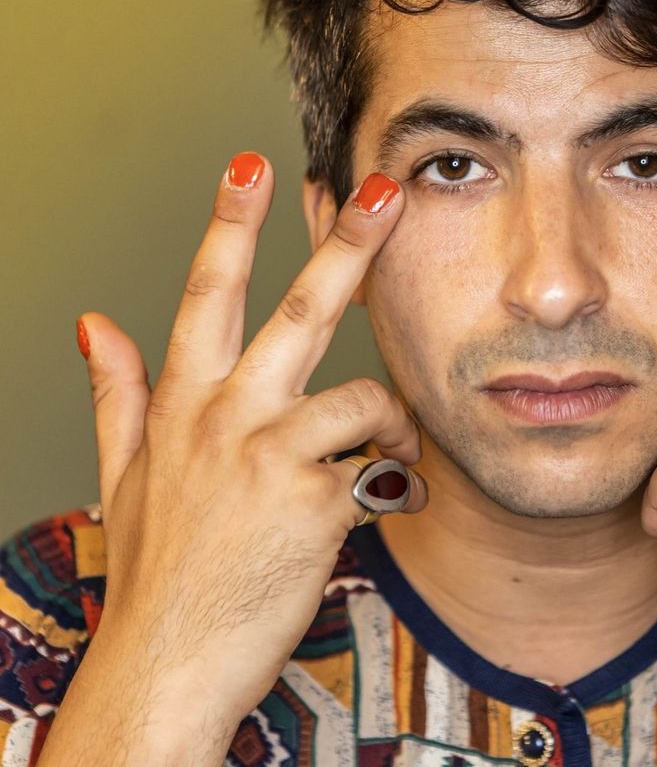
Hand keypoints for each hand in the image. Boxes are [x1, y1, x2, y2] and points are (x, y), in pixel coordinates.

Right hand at [54, 155, 424, 755]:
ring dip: (389, 418)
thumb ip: (116, 392)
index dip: (229, 221)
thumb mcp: (124, 475)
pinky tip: (375, 501)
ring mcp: (267, 454)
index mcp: (183, 402)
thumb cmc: (160, 571)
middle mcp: (224, 416)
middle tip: (384, 192)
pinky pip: (378, 461)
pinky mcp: (313, 498)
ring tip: (390, 448)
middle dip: (347, 243)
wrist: (166, 669)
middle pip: (298, 308)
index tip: (250, 164)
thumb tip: (91, 323)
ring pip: (361, 394)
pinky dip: (390, 475)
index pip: (205, 291)